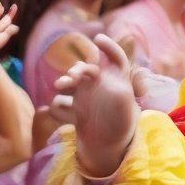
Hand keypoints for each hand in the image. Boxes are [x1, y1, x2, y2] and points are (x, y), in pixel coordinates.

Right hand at [53, 34, 140, 177]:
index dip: (110, 47)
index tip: (98, 39)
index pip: (116, 59)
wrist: (108, 145)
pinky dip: (58, 106)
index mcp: (117, 81)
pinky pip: (61, 103)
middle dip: (79, 68)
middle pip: (88, 68)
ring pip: (72, 81)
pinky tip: (57, 110)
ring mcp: (85, 94)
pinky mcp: (73, 108)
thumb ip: (123, 99)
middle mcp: (100, 84)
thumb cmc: (121, 125)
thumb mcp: (127, 113)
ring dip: (65, 81)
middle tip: (72, 76)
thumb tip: (117, 87)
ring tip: (60, 85)